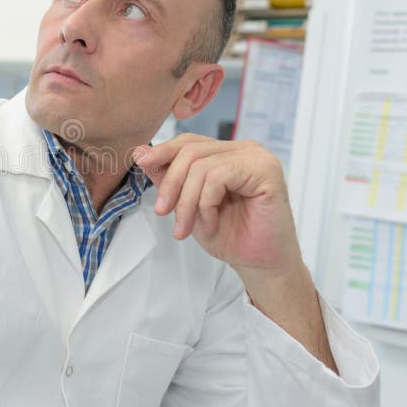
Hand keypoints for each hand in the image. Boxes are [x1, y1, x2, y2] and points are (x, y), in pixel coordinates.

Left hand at [133, 134, 299, 276]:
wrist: (259, 264)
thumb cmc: (229, 235)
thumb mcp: (187, 203)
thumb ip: (168, 177)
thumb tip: (140, 153)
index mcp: (228, 152)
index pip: (189, 141)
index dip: (163, 151)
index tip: (141, 162)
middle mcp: (245, 149)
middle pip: (190, 151)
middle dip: (171, 184)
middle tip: (163, 213)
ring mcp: (257, 158)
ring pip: (201, 166)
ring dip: (187, 201)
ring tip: (186, 227)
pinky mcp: (266, 171)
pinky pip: (218, 177)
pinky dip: (206, 203)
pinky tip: (212, 223)